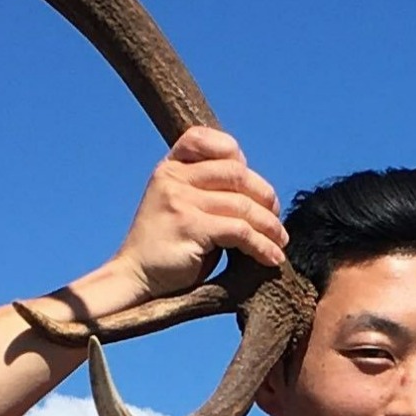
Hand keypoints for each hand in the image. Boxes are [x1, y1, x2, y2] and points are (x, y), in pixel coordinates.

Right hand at [87, 127, 287, 312]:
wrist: (135, 277)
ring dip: (269, 226)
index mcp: (169, 167)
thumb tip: (259, 188)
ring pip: (242, 204)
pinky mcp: (189, 226)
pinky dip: (262, 245)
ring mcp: (179, 200)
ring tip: (279, 241)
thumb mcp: (181, 204)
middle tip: (274, 219)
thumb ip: (207, 188)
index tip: (251, 184)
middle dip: (264, 196)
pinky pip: (240, 230)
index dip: (235, 154)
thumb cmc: (167, 244)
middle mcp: (173, 178)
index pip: (206, 139)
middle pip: (236, 173)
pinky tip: (271, 257)